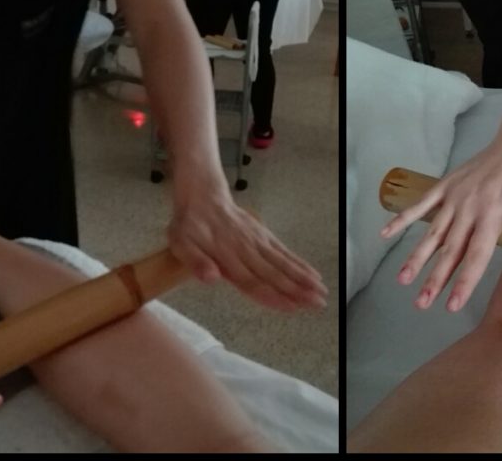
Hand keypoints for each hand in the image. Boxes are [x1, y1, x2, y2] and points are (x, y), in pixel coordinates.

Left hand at [167, 186, 326, 310]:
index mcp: (227, 256)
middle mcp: (247, 249)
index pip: (252, 281)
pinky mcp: (263, 235)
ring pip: (283, 262)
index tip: (292, 306)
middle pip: (274, 274)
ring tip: (321, 291)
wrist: (202, 195)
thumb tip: (211, 278)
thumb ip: (195, 261)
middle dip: (297, 290)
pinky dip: (298, 262)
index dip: (272, 295)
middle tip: (317, 303)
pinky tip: (312, 273)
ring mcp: (258, 241)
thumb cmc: (189, 225)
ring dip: (303, 277)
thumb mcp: (180, 242)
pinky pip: (283, 251)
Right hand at [380, 142, 501, 311]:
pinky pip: (421, 204)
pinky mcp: (445, 186)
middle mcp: (468, 208)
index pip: (476, 255)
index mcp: (492, 214)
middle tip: (421, 303)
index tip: (451, 304)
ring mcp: (454, 197)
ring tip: (402, 279)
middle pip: (449, 250)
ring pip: (432, 233)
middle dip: (434, 279)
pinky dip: (403, 218)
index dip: (464, 281)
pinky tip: (386, 233)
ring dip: (416, 256)